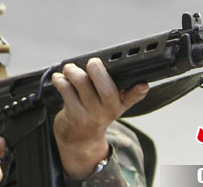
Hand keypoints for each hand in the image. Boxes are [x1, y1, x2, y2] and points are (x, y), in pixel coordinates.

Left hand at [51, 58, 148, 179]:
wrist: (81, 139)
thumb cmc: (95, 112)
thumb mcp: (110, 104)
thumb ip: (115, 87)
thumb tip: (106, 63)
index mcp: (120, 103)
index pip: (133, 97)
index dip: (138, 91)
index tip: (143, 85)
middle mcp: (109, 110)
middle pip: (105, 87)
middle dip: (96, 69)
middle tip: (91, 63)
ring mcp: (92, 114)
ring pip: (82, 83)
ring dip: (72, 71)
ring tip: (69, 69)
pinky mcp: (75, 116)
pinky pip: (66, 90)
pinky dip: (60, 80)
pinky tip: (59, 79)